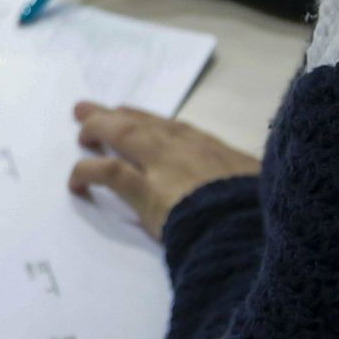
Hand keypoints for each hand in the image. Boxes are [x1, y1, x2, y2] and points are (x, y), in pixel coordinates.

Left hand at [67, 102, 258, 238]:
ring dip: (99, 128)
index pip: (176, 130)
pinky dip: (88, 172)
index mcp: (216, 150)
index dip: (152, 123)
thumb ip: (245, 184)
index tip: (135, 116)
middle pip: (145, 123)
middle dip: (117, 115)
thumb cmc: (263, 214)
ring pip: (124, 135)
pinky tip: (75, 180)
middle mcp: (187, 148)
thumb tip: (244, 190)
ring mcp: (165, 164)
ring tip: (81, 129)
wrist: (255, 230)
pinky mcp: (147, 189)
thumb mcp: (262, 189)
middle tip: (92, 109)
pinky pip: (108, 172)